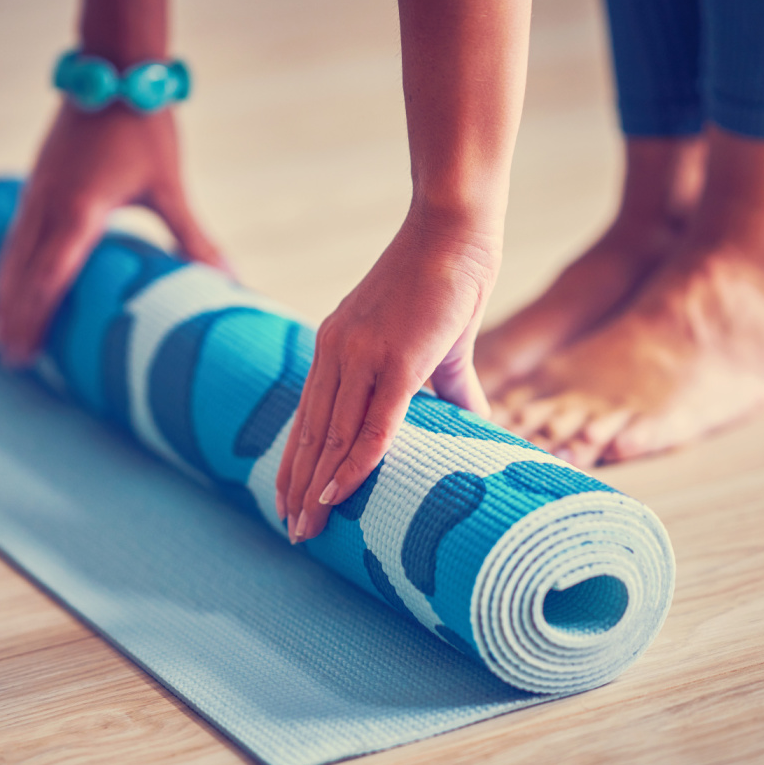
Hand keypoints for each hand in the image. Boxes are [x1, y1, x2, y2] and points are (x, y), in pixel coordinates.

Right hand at [0, 103, 228, 365]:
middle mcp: (49, 205)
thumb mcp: (169, 187)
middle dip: (15, 318)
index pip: (51, 276)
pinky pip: (14, 236)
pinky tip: (3, 284)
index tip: (27, 351)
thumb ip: (192, 237)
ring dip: (4, 296)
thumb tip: (228, 278)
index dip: (37, 317)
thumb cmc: (144, 129)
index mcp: (80, 211)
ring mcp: (36, 194)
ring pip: (11, 255)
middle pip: (22, 274)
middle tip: (10, 360)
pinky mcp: (35, 184)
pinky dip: (7, 267)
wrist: (113, 74)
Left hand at [275, 208, 499, 542]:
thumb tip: (477, 425)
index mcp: (335, 348)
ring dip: (317, 488)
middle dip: (297, 486)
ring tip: (308, 529)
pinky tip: (335, 495)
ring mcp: (363, 356)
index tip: (287, 500)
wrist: (454, 232)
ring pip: (331, 437)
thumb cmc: (449, 282)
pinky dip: (352, 463)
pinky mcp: (397, 361)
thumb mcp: (438, 346)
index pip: (307, 417)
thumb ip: (449, 392)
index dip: (296, 462)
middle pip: (310, 434)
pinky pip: (370, 424)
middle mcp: (337, 354)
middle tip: (292, 532)